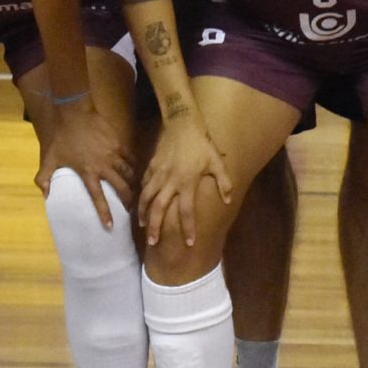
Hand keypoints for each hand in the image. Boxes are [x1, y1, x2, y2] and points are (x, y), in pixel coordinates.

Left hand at [36, 104, 135, 228]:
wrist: (74, 112)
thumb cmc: (61, 137)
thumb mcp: (48, 159)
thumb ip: (45, 179)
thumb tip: (45, 196)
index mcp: (87, 173)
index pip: (98, 198)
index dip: (105, 213)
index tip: (111, 226)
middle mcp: (104, 166)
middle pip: (122, 187)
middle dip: (128, 200)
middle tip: (129, 208)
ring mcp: (114, 154)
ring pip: (129, 174)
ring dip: (132, 184)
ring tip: (133, 191)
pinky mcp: (119, 144)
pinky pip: (131, 159)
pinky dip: (133, 167)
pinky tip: (132, 171)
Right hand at [138, 119, 228, 249]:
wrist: (182, 124)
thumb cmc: (203, 144)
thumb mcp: (217, 162)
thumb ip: (224, 182)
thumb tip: (228, 200)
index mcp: (187, 183)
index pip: (187, 211)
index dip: (188, 228)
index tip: (189, 243)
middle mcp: (170, 182)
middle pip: (159, 209)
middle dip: (155, 227)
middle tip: (153, 243)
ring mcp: (158, 174)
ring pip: (146, 198)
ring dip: (143, 214)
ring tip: (142, 226)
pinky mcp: (150, 167)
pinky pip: (143, 185)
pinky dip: (141, 197)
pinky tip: (140, 205)